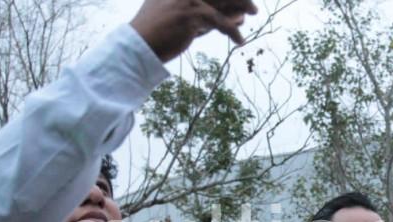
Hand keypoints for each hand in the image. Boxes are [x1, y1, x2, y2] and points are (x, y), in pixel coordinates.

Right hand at [131, 0, 257, 61]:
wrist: (140, 45)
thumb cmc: (158, 32)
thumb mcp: (176, 14)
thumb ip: (199, 12)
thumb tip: (227, 15)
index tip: (240, 0)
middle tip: (252, 5)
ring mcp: (189, 0)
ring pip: (223, 2)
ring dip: (241, 8)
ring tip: (251, 14)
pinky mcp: (192, 15)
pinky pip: (220, 22)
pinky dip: (233, 32)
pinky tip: (240, 40)